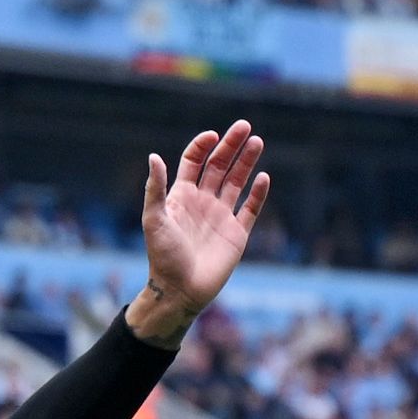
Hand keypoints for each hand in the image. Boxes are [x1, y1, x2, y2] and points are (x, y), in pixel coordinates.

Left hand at [124, 121, 266, 345]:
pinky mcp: (237, 233)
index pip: (194, 162)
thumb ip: (155, 188)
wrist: (179, 291)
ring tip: (257, 142)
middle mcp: (202, 202)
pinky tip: (263, 176)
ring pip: (237, 182)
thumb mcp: (154, 219)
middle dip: (231, 145)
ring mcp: (221, 217)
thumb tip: (154, 156)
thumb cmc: (162, 257)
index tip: (212, 136)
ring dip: (246, 162)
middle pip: (219, 166)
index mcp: (181, 196)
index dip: (202, 146)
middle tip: (245, 126)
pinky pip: (250, 208)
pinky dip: (258, 193)